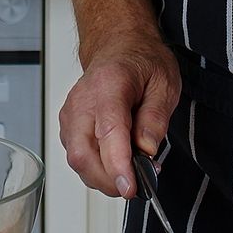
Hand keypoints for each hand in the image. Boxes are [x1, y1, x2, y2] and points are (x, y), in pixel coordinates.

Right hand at [58, 38, 180, 200]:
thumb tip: (147, 150)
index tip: (130, 187)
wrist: (118, 46)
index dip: (118, 165)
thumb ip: (155, 118)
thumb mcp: (165, 83)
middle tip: (137, 183)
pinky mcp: (68, 125)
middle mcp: (83, 100)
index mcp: (110, 84)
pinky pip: (78, 156)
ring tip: (132, 168)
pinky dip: (97, 168)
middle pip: (83, 153)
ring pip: (77, 159)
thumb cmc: (141, 61)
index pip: (109, 131)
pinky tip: (116, 161)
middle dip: (109, 180)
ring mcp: (71, 114)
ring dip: (104, 176)